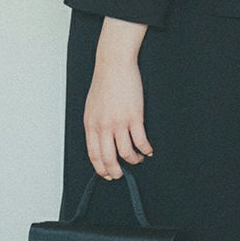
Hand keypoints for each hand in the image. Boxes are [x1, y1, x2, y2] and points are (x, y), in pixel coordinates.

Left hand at [84, 17, 153, 179]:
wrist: (113, 65)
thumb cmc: (104, 84)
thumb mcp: (92, 107)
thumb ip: (95, 125)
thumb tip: (101, 142)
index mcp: (91, 124)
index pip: (94, 154)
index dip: (101, 168)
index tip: (107, 174)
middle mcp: (103, 126)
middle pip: (109, 158)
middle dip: (116, 171)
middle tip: (122, 174)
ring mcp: (119, 123)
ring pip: (126, 153)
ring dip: (134, 160)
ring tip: (138, 158)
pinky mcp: (134, 117)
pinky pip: (141, 141)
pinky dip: (146, 149)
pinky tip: (148, 150)